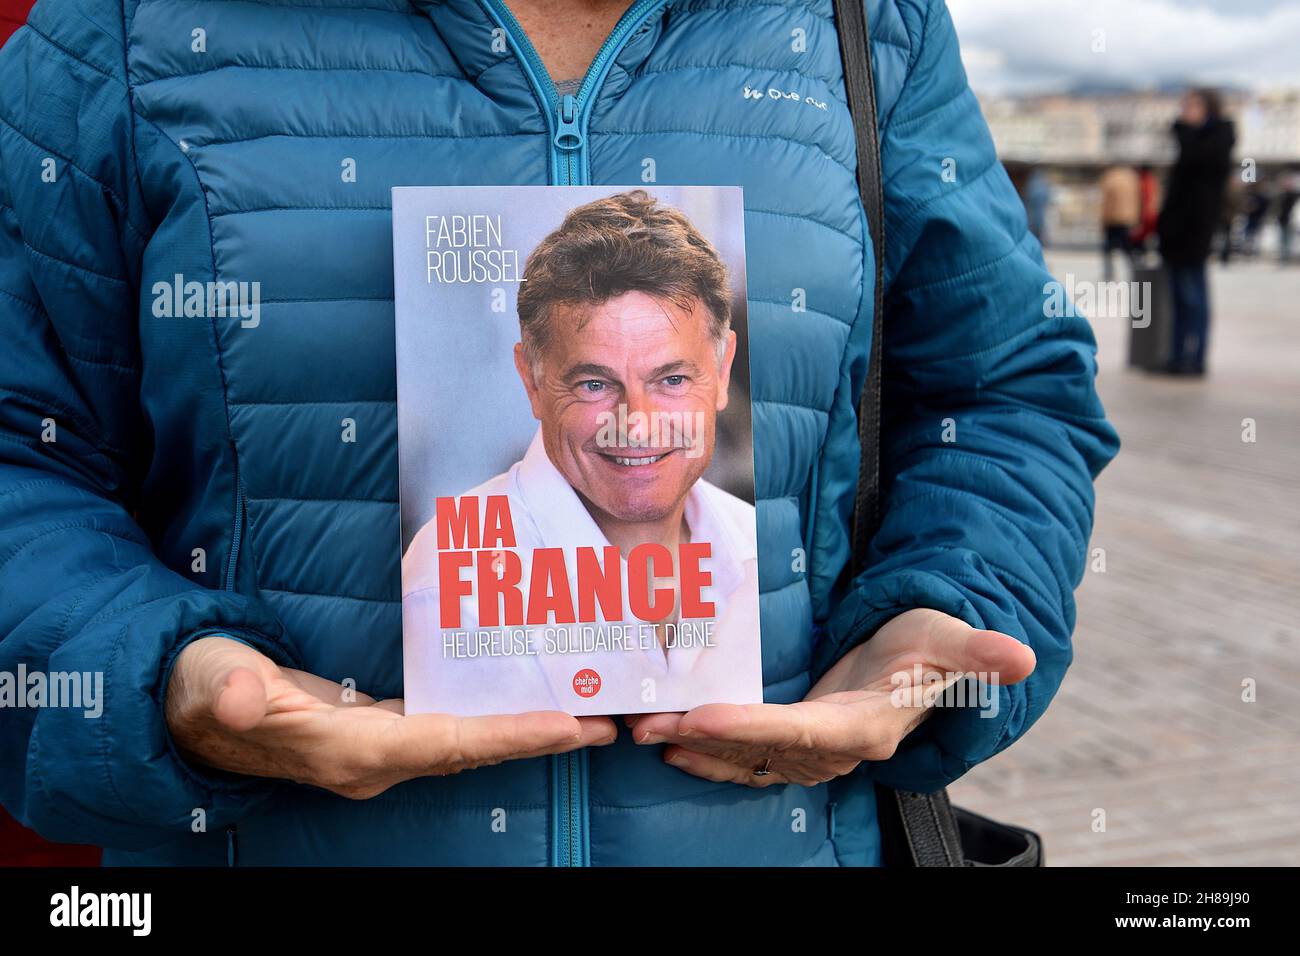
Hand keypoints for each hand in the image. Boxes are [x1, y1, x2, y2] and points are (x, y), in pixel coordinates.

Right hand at [165, 636, 616, 798]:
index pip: (446, 746)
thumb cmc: (203, 687)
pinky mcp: (378, 730)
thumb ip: (231, 689)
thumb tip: (243, 694)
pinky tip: (519, 698)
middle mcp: (377, 759)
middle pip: (474, 752)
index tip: (565, 727)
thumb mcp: (211, 680)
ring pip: (468, 743)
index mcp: (350, 750)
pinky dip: (491, 718)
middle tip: (604, 723)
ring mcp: (380, 748)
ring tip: (584, 714)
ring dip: (524, 731)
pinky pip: (451, 728)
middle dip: (539, 739)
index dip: (507, 737)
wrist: (187, 706)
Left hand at [627, 608, 1035, 787]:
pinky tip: (670, 741)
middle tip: (643, 725)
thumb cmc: (930, 643)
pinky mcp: (797, 743)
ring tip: (641, 731)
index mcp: (866, 726)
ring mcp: (813, 751)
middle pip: (758, 749)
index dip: (748, 728)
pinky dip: (707, 750)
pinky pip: (745, 756)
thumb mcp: (950, 639)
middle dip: (700, 738)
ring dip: (693, 747)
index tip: (699, 717)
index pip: (798, 731)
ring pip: (744, 758)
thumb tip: (1018, 657)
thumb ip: (977, 651)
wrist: (923, 663)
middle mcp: (834, 748)